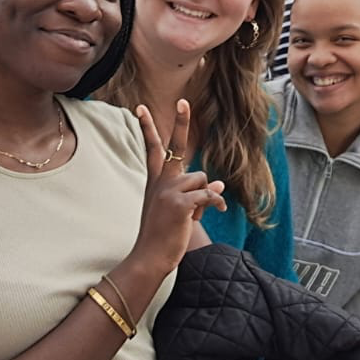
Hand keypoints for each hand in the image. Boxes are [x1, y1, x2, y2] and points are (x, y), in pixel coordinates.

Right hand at [131, 100, 226, 270]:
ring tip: (193, 216)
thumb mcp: (179, 211)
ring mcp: (169, 191)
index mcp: (155, 181)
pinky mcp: (180, 203)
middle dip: (180, 123)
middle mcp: (160, 181)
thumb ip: (196, 195)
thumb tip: (219, 185)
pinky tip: (218, 211)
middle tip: (182, 101)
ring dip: (205, 198)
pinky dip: (216, 203)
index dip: (147, 128)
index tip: (140, 107)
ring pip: (203, 180)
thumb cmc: (163, 236)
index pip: (152, 149)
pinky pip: (209, 195)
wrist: (150, 257)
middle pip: (174, 146)